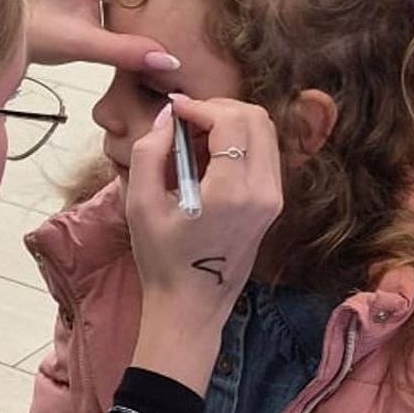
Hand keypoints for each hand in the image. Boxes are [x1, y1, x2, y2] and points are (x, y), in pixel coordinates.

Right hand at [126, 94, 281, 314]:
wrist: (191, 306)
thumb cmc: (162, 260)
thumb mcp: (140, 204)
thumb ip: (149, 151)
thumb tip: (167, 117)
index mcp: (232, 193)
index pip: (231, 121)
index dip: (200, 106)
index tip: (174, 111)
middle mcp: (263, 193)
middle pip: (257, 118)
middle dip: (218, 108)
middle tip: (185, 120)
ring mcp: (273, 199)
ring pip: (265, 132)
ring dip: (231, 122)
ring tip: (195, 138)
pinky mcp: (273, 204)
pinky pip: (265, 154)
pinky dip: (240, 142)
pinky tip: (209, 157)